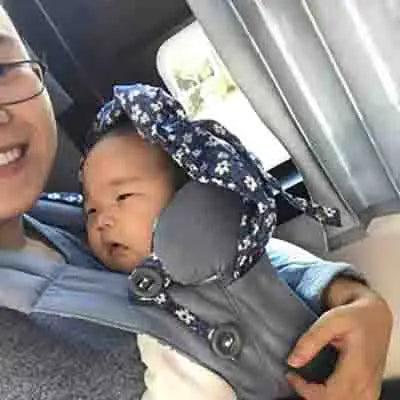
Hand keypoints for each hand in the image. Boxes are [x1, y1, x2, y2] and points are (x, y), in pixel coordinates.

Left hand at [286, 278, 392, 399]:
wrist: (376, 316)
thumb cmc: (354, 316)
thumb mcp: (331, 320)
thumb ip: (311, 340)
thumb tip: (293, 361)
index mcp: (358, 368)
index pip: (329, 395)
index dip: (306, 391)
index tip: (291, 375)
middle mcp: (367, 383)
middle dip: (311, 395)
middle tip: (297, 378)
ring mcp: (371, 389)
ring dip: (323, 398)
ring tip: (309, 383)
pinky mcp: (371, 390)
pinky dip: (335, 398)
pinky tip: (324, 387)